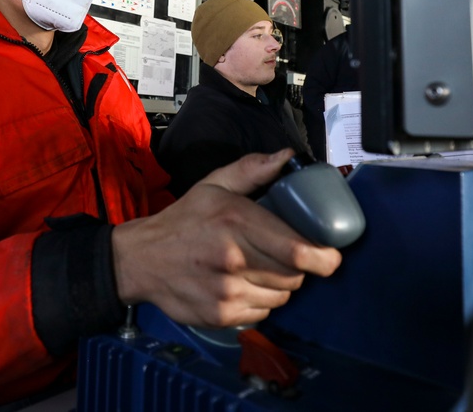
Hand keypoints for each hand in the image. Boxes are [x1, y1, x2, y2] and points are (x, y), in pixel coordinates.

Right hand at [111, 148, 342, 328]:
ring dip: (281, 284)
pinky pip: (264, 312)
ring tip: (262, 267)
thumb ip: (252, 170)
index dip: (324, 257)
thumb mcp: (214, 185)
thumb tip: (286, 157)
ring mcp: (227, 292)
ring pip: (282, 296)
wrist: (141, 259)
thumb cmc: (184, 220)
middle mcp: (233, 260)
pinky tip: (244, 284)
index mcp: (235, 222)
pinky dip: (262, 300)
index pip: (298, 250)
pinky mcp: (221, 316)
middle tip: (289, 254)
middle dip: (301, 267)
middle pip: (295, 275)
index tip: (331, 254)